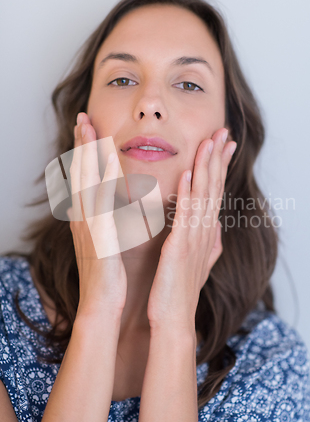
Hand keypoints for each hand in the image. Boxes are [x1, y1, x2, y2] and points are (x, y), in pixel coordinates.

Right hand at [67, 112, 126, 317]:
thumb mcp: (108, 246)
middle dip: (80, 144)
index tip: (88, 131)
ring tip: (89, 126)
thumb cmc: (109, 278)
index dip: (85, 154)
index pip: (85, 180)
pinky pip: (100, 200)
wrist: (102, 305)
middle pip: (80, 174)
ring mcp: (87, 223)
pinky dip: (103, 177)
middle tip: (82, 117)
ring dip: (87, 152)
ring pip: (85, 180)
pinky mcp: (97, 232)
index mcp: (87, 220)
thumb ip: (110, 226)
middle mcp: (82, 217)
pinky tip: (108, 159)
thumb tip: (117, 212)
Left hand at [147, 128, 235, 330]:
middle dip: (219, 158)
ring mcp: (195, 238)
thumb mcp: (198, 263)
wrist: (172, 318)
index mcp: (205, 233)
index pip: (215, 193)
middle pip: (214, 188)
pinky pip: (186, 215)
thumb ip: (210, 244)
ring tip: (210, 141)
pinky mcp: (181, 246)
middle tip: (224, 132)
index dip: (220, 168)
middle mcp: (205, 232)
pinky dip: (189, 193)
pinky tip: (189, 174)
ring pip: (204, 195)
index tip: (224, 145)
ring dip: (207, 167)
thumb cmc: (180, 290)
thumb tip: (217, 228)